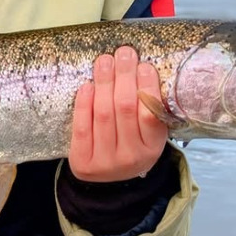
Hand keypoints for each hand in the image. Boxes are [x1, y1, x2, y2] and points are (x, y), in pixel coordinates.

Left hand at [67, 47, 168, 182]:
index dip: (147, 87)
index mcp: (153, 148)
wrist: (109, 182)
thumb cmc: (131, 145)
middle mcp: (131, 156)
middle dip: (124, 76)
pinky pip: (82, 126)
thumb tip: (140, 68)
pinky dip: (84, 103)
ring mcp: (106, 161)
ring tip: (105, 61)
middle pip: (125, 108)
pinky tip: (87, 85)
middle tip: (123, 53)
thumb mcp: (148, 134)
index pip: (151, 114)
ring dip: (103, 82)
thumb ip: (148, 109)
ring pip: (103, 113)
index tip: (144, 65)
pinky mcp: (83, 161)